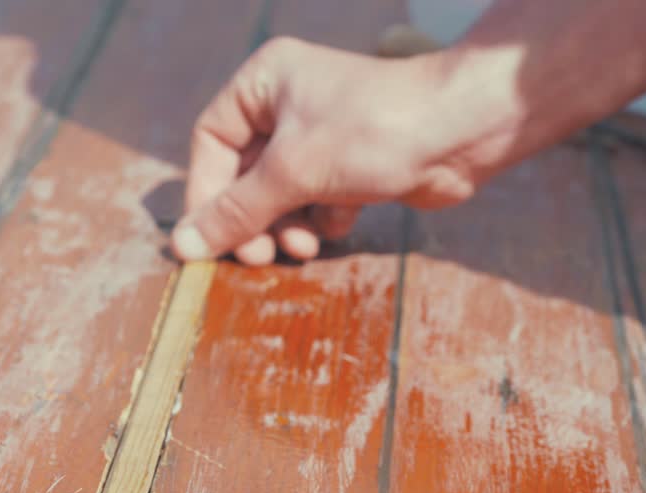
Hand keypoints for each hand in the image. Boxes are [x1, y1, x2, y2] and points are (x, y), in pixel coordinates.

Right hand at [173, 37, 478, 264]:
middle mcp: (287, 104)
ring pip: (278, 195)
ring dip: (285, 227)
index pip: (210, 143)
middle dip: (252, 220)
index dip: (207, 195)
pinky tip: (341, 222)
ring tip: (302, 247)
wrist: (464, 132)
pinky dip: (320, 219)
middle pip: (242, 175)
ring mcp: (320, 135)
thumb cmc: (373, 131)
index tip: (210, 240)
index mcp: (263, 82)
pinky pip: (312, 201)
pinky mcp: (349, 164)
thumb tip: (182, 247)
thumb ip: (235, 212)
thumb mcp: (293, 172)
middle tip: (258, 257)